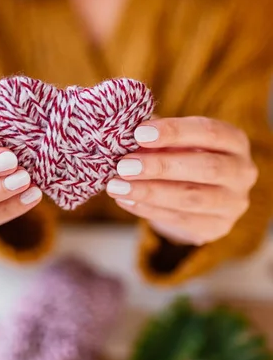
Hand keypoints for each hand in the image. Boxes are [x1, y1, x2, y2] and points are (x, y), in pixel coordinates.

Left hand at [107, 117, 257, 245]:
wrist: (195, 195)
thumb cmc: (182, 156)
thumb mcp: (174, 140)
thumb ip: (156, 135)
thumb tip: (124, 131)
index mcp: (235, 141)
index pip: (209, 132)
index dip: (175, 132)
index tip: (139, 133)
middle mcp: (242, 172)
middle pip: (205, 168)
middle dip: (160, 166)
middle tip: (124, 165)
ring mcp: (233, 203)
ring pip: (192, 198)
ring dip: (149, 192)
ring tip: (116, 186)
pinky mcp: (217, 228)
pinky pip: (180, 219)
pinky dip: (148, 209)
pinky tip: (125, 200)